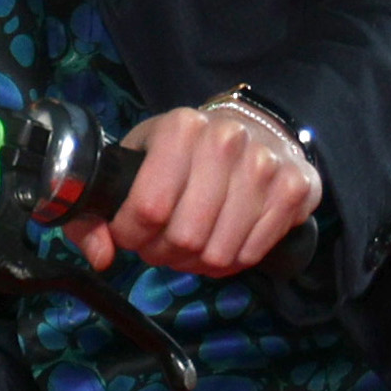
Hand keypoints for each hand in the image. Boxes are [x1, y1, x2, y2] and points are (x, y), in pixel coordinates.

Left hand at [70, 102, 319, 276]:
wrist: (252, 127)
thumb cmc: (182, 152)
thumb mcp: (132, 165)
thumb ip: (96, 212)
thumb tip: (101, 255)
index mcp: (181, 128)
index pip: (148, 209)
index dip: (132, 235)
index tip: (132, 232)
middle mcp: (227, 141)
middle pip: (184, 237)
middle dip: (165, 252)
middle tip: (164, 242)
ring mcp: (265, 165)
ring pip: (218, 254)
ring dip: (198, 262)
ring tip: (194, 242)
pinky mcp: (295, 189)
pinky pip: (251, 255)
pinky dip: (232, 261)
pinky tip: (224, 240)